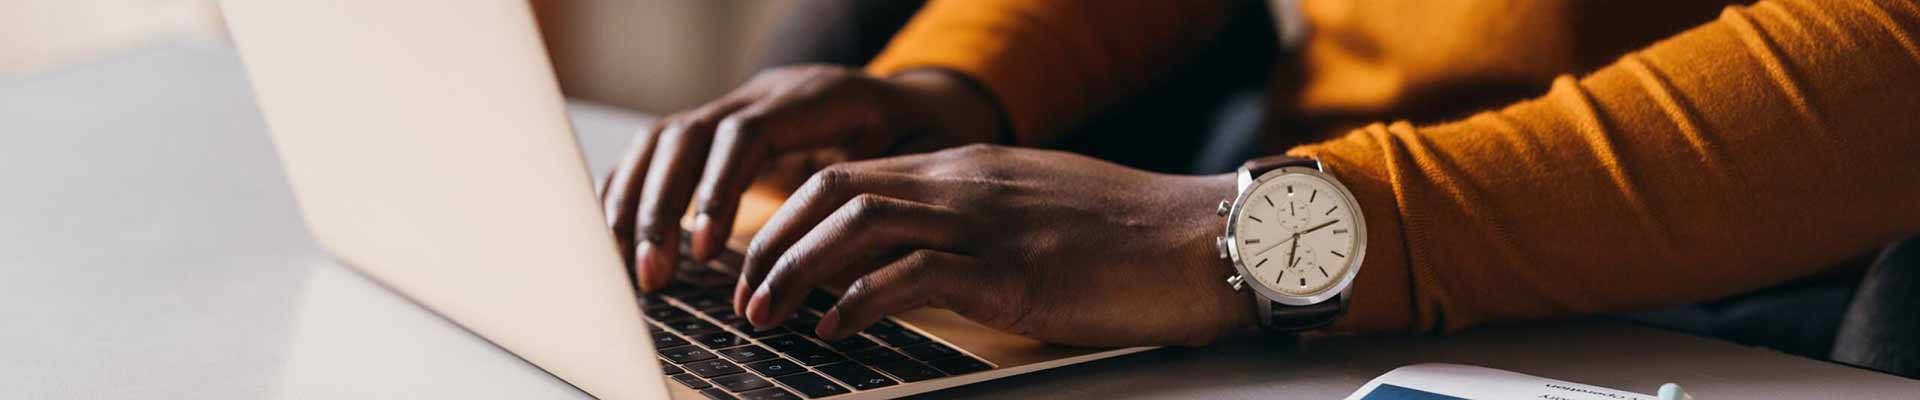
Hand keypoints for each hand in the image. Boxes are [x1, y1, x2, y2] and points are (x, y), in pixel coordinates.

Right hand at [600, 66, 1002, 290]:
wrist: (912, 104)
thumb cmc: (920, 138)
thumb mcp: (919, 158)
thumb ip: (884, 195)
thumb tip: (849, 255)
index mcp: (815, 98)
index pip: (745, 136)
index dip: (716, 192)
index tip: (703, 252)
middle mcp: (764, 95)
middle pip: (687, 135)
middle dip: (660, 207)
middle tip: (654, 275)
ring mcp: (736, 107)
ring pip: (663, 141)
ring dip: (637, 204)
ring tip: (633, 269)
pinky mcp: (718, 131)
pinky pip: (659, 151)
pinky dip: (632, 191)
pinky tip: (618, 238)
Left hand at [734, 145, 1254, 346]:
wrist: (1202, 240)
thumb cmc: (1127, 238)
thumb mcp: (1034, 211)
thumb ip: (973, 221)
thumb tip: (917, 256)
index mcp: (966, 169)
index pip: (850, 176)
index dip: (788, 217)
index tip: (756, 260)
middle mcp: (965, 185)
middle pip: (834, 192)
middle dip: (771, 242)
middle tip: (741, 293)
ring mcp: (987, 224)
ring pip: (858, 226)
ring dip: (796, 272)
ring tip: (767, 314)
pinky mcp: (1012, 271)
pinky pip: (912, 276)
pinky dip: (857, 302)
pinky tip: (834, 330)